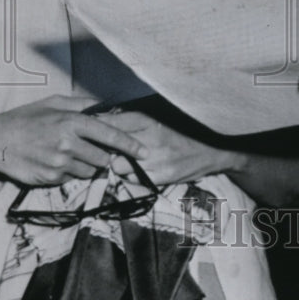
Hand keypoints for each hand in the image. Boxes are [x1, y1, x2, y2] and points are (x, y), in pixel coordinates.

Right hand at [0, 95, 145, 186]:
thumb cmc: (25, 118)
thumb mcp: (53, 102)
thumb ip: (81, 105)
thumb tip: (104, 106)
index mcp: (72, 122)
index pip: (110, 135)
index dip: (130, 145)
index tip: (144, 152)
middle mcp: (68, 144)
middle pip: (103, 158)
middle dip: (104, 156)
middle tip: (92, 149)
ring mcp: (59, 163)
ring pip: (89, 170)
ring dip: (86, 165)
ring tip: (67, 153)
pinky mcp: (50, 178)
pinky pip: (71, 178)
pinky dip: (69, 172)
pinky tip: (54, 161)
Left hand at [103, 111, 245, 185]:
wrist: (211, 151)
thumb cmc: (180, 133)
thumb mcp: (157, 120)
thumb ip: (132, 120)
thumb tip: (103, 120)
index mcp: (148, 120)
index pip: (111, 124)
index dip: (96, 129)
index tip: (86, 131)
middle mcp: (149, 138)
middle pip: (110, 147)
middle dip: (104, 150)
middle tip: (101, 151)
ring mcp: (154, 159)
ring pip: (117, 166)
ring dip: (116, 166)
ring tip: (122, 163)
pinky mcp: (159, 177)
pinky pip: (131, 180)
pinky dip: (130, 177)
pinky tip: (137, 172)